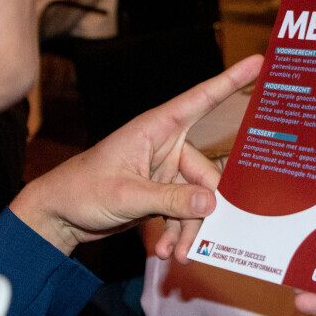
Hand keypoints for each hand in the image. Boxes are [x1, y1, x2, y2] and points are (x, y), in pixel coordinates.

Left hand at [9, 54, 262, 260]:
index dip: (230, 80)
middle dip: (203, 210)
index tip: (258, 61)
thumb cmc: (82, 190)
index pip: (200, 99)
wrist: (57, 216)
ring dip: (189, 229)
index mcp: (156, 128)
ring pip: (196, 200)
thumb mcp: (127, 195)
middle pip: (206, 174)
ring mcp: (164, 172)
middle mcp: (165, 146)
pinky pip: (183, 213)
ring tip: (177, 253)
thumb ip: (170, 200)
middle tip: (199, 240)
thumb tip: (212, 203)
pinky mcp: (160, 195)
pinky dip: (178, 233)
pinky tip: (168, 251)